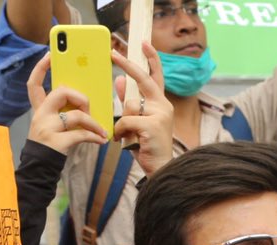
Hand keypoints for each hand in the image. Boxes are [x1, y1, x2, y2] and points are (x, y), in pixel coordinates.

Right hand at [27, 53, 108, 153]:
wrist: (40, 169)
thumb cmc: (55, 144)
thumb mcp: (57, 125)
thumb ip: (67, 112)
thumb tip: (89, 102)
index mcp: (40, 109)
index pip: (34, 83)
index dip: (41, 68)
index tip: (50, 55)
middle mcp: (40, 115)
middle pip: (60, 92)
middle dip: (80, 97)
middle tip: (88, 109)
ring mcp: (46, 128)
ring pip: (75, 115)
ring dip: (93, 123)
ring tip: (102, 131)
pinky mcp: (55, 142)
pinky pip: (81, 134)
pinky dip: (95, 137)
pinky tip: (101, 140)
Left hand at [113, 42, 173, 176]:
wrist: (160, 168)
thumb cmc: (147, 146)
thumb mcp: (136, 121)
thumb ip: (129, 101)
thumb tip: (119, 81)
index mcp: (161, 103)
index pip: (156, 76)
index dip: (151, 59)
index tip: (143, 44)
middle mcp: (164, 106)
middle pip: (143, 80)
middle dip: (128, 65)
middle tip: (112, 53)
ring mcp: (160, 114)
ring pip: (129, 105)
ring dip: (122, 121)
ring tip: (126, 136)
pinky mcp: (153, 125)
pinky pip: (126, 119)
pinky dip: (121, 131)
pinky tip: (125, 140)